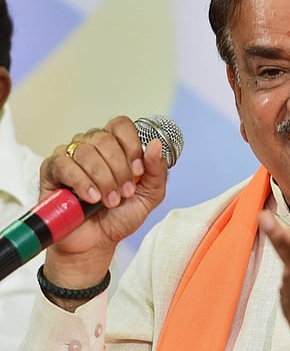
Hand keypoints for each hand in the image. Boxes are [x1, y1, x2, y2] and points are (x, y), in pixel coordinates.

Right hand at [40, 116, 167, 290]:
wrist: (97, 242)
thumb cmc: (121, 216)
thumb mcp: (150, 195)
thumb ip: (157, 170)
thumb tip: (156, 144)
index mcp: (116, 146)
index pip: (121, 125)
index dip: (131, 146)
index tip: (138, 171)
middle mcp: (92, 145)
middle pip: (105, 139)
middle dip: (119, 169)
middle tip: (124, 193)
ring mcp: (70, 156)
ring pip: (86, 152)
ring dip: (103, 179)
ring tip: (109, 201)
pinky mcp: (52, 171)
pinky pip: (65, 165)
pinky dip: (82, 182)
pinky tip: (91, 198)